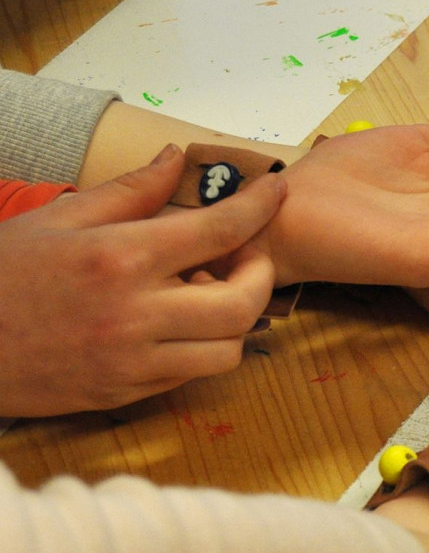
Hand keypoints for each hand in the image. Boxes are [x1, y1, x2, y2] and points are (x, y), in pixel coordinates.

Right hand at [0, 145, 281, 415]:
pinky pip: (192, 375)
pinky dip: (202, 347)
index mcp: (120, 258)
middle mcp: (134, 313)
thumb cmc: (1, 274)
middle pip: (243, 302)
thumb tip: (175, 158)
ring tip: (208, 293)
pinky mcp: (124, 394)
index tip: (276, 191)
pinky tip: (180, 323)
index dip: (259, 207)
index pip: (219, 230)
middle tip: (244, 255)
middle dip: (259, 274)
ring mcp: (131, 361)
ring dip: (234, 319)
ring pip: (228, 349)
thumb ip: (129, 191)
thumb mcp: (59, 218)